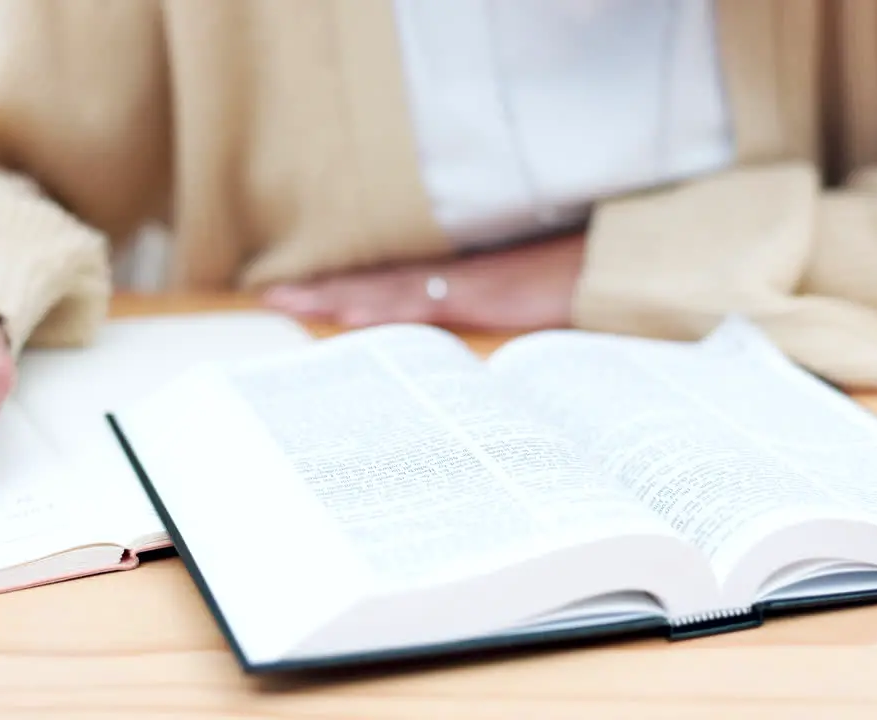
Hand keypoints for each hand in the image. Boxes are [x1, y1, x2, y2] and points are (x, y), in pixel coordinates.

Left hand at [261, 234, 585, 331]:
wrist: (608, 267)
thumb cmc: (567, 286)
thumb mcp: (515, 308)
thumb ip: (479, 322)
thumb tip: (454, 356)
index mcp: (452, 280)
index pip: (384, 284)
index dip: (340, 289)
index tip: (296, 295)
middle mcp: (448, 277)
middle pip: (371, 283)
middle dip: (320, 291)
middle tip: (269, 298)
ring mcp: (460, 283)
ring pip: (384, 289)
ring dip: (336, 295)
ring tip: (288, 302)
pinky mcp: (478, 294)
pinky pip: (421, 302)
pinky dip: (383, 308)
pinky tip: (351, 314)